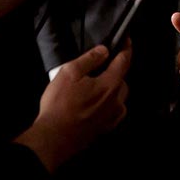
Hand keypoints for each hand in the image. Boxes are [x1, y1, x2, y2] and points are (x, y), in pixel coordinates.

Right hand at [14, 44, 130, 171]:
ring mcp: (112, 117)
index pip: (124, 61)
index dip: (126, 48)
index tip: (126, 40)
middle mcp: (116, 102)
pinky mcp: (105, 129)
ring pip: (119, 97)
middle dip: (116, 70)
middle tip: (101, 66)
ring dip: (112, 88)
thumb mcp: (70, 73)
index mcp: (110, 85)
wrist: (53, 139)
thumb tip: (104, 51)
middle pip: (122, 80)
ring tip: (95, 85)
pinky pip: (113, 111)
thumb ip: (89, 59)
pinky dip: (109, 103)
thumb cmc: (60, 104)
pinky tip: (95, 103)